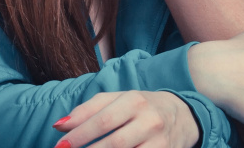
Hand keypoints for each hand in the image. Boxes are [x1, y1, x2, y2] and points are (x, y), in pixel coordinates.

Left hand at [54, 90, 199, 147]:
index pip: (102, 120)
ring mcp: (160, 143)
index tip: (60, 146)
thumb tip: (60, 125)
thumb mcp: (117, 100)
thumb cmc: (141, 107)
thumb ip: (88, 110)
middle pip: (114, 143)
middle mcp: (150, 121)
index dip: (79, 135)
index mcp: (134, 101)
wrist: (184, 116)